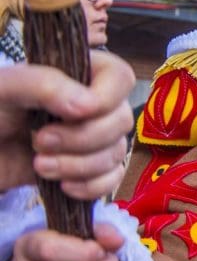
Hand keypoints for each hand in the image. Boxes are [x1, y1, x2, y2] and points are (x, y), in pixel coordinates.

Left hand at [0, 51, 133, 198]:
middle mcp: (90, 105)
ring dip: (80, 165)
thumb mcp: (4, 89)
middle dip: (83, 138)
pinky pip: (112, 179)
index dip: (106, 97)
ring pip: (117, 153)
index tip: (74, 113)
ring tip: (39, 165)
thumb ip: (45, 85)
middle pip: (121, 120)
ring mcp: (91, 139)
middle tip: (40, 141)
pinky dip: (91, 186)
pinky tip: (63, 186)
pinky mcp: (87, 170)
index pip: (119, 77)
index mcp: (75, 74)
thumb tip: (88, 105)